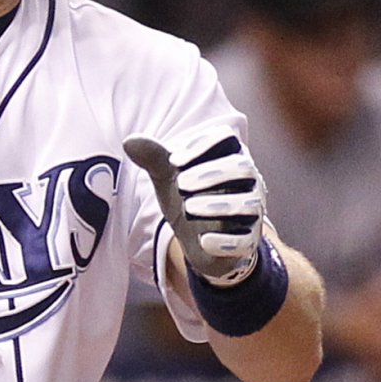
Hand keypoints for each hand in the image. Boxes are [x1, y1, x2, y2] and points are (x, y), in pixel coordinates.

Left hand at [127, 131, 267, 288]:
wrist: (202, 243)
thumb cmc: (190, 199)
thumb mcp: (169, 179)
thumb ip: (154, 159)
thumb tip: (129, 140)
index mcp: (228, 158)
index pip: (226, 138)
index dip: (203, 144)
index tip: (174, 160)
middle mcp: (247, 182)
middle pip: (242, 167)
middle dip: (211, 173)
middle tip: (180, 184)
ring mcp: (251, 212)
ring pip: (247, 203)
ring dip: (217, 204)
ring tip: (188, 209)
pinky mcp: (247, 241)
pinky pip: (244, 241)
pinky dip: (225, 241)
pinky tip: (203, 241)